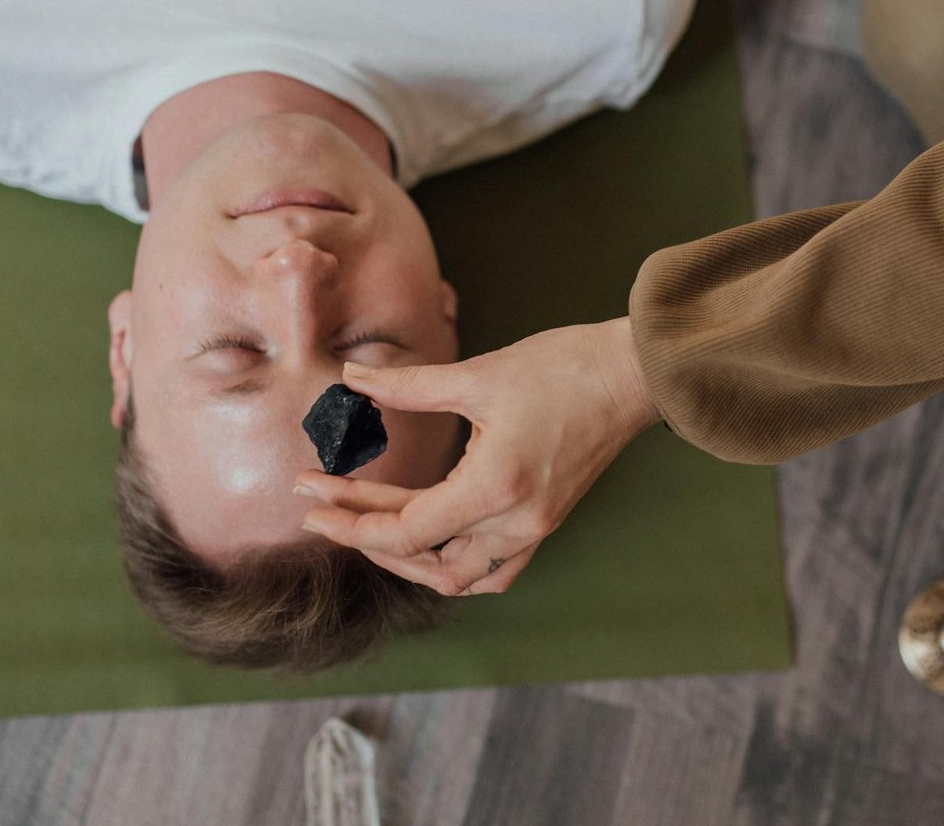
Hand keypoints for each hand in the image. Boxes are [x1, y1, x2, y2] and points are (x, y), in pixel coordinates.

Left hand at [291, 317, 661, 595]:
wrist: (632, 374)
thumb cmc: (563, 368)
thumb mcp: (478, 374)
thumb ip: (407, 386)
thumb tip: (350, 380)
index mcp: (495, 487)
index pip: (406, 530)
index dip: (351, 519)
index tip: (311, 497)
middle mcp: (516, 521)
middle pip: (426, 562)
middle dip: (366, 537)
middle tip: (322, 506)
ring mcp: (536, 527)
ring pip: (462, 576)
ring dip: (410, 559)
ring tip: (367, 525)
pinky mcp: (546, 520)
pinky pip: (494, 566)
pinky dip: (454, 561)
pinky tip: (426, 535)